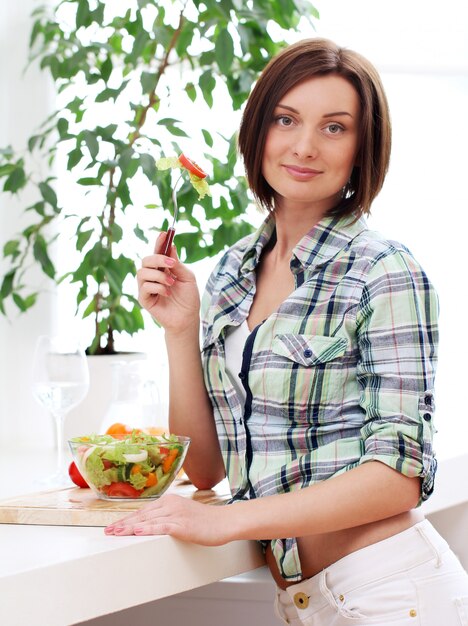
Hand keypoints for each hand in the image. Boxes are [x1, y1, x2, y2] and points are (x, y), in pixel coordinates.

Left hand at [104, 494, 231, 545]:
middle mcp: (170, 505)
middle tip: (108, 531)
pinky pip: (162, 527)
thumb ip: (166, 517)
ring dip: (130, 528)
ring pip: (148, 521)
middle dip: (123, 524)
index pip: (143, 511)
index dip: (127, 519)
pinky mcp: (183, 525)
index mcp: (169, 501)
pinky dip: (148, 529)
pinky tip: (137, 532)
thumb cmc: (205, 520)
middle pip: (142, 515)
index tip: (114, 526)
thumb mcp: (182, 514)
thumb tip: (150, 524)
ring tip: (116, 533)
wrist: (224, 522)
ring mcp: (176, 514)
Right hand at [137, 232, 199, 332]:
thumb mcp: (187, 277)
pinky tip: (167, 293)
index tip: (164, 233)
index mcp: (163, 269)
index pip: (157, 252)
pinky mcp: (144, 299)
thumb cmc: (189, 298)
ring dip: (159, 275)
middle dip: (158, 258)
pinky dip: (157, 287)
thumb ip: (177, 263)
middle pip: (146, 260)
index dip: (159, 242)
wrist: (188, 318)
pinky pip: (144, 287)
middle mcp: (153, 276)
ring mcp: (147, 287)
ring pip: (142, 272)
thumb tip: (171, 246)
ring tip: (171, 283)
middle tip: (172, 264)